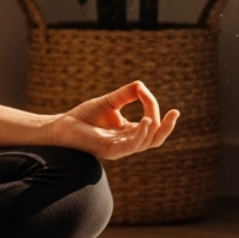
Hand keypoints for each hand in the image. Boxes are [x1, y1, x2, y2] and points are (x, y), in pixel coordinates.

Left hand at [49, 81, 178, 160]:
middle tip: (175, 112)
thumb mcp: (111, 102)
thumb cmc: (84, 116)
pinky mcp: (110, 151)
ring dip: (154, 130)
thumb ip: (127, 94)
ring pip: (147, 144)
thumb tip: (142, 86)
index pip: (150, 122)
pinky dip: (141, 135)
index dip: (151, 106)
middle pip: (156, 138)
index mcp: (129, 133)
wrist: (62, 126)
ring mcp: (120, 149)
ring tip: (153, 117)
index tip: (143, 91)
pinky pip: (131, 146)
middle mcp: (128, 142)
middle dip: (167, 127)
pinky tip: (145, 122)